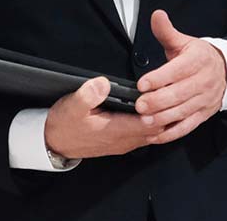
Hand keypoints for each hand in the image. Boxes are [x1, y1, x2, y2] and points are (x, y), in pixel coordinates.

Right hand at [44, 76, 161, 159]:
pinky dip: (153, 125)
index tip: (164, 95)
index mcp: (115, 131)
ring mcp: (124, 143)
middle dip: (166, 113)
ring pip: (153, 134)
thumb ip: (88, 95)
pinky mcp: (122, 142)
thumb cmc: (64, 125)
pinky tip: (154, 113)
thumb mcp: (72, 106)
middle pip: (157, 129)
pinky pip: (145, 136)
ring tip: (168, 101)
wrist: (54, 142)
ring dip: (161, 119)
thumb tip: (103, 83)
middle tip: (173, 94)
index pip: (148, 123)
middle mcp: (123, 140)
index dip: (159, 110)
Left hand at [134, 10, 226, 144]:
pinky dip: (171, 133)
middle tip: (139, 105)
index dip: (159, 78)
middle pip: (179, 94)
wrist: (225, 72)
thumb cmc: (197, 57)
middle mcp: (203, 82)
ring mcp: (203, 101)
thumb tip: (156, 15)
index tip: (142, 83)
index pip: (178, 71)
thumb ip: (166, 32)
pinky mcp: (202, 115)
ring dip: (162, 118)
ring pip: (182, 112)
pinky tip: (155, 135)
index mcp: (197, 61)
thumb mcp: (184, 42)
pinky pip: (187, 127)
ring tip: (144, 121)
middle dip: (157, 101)